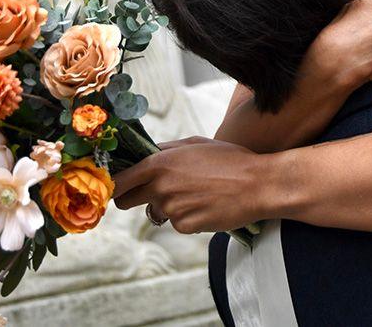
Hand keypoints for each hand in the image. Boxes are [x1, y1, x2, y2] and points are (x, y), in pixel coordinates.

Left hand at [113, 137, 270, 233]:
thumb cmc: (230, 160)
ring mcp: (172, 209)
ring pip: (156, 212)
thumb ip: (165, 150)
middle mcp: (160, 187)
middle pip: (125, 202)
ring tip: (197, 194)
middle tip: (150, 193)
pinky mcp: (185, 226)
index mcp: (159, 164)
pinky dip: (187, 217)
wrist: (258, 185)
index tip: (114, 187)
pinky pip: (177, 223)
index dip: (113, 186)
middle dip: (132, 199)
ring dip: (169, 206)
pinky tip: (206, 205)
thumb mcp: (195, 144)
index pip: (118, 181)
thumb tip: (146, 153)